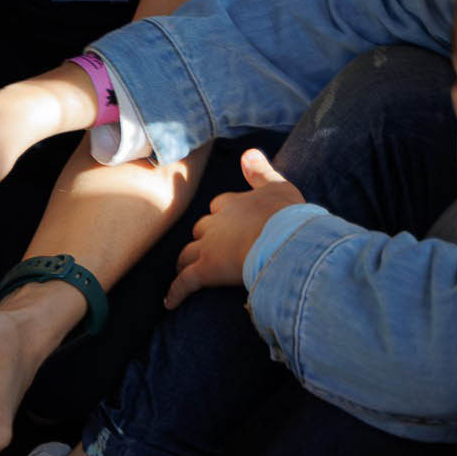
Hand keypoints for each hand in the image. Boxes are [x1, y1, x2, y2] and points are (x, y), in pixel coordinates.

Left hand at [166, 148, 301, 308]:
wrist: (286, 240)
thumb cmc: (287, 215)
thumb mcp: (278, 186)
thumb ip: (261, 171)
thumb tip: (248, 152)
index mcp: (232, 204)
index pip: (219, 207)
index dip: (222, 216)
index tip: (226, 222)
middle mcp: (216, 224)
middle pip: (200, 230)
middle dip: (201, 238)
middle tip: (205, 249)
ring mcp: (208, 247)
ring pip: (187, 254)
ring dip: (184, 262)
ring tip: (182, 270)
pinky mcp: (206, 271)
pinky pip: (184, 283)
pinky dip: (175, 293)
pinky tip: (170, 303)